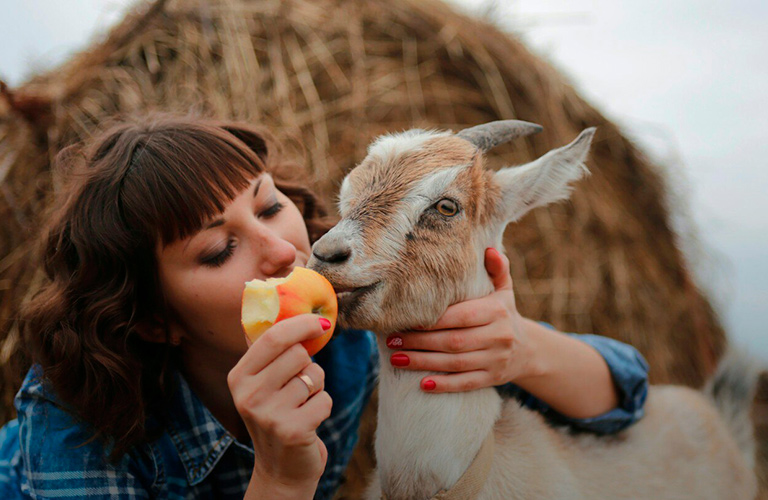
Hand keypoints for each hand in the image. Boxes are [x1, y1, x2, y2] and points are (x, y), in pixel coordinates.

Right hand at [227, 314, 332, 489]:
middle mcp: (248, 395)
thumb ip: (270, 350)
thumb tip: (286, 306)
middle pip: (298, 354)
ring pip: (315, 376)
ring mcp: (268, 414)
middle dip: (309, 366)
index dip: (301, 324)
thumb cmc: (277, 416)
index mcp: (238, 377)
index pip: (273, 336)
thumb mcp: (263, 384)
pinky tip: (309, 421)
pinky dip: (324, 408)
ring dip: (317, 388)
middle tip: (299, 385)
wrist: (281, 469)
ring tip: (302, 406)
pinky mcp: (292, 431)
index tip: (321, 321)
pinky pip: (325, 399)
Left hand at [385, 247, 535, 392]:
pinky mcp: (492, 379)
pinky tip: (422, 385)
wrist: (527, 349)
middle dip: (419, 342)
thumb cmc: (503, 313)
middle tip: (391, 340)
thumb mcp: (504, 290)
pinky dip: (444, 385)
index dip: (432, 319)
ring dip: (423, 363)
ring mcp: (496, 360)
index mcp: (497, 311)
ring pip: (455, 364)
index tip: (405, 318)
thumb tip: (487, 250)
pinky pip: (466, 384)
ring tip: (396, 359)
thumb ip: (497, 269)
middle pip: (453, 341)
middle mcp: (498, 337)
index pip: (460, 316)